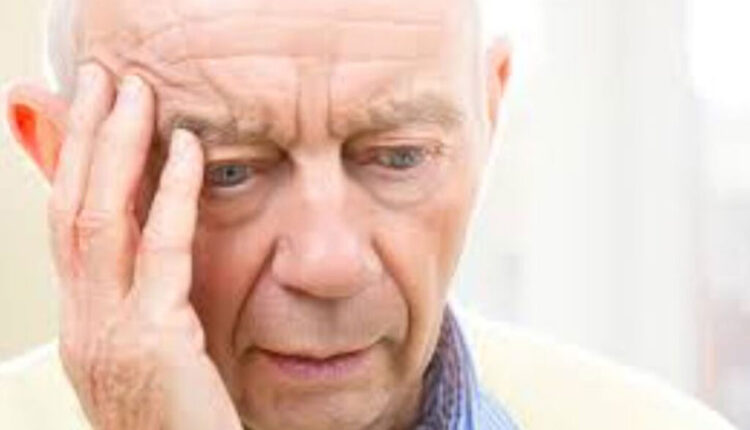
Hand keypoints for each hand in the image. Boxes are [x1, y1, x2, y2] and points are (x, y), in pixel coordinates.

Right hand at [49, 63, 242, 429]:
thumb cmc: (178, 420)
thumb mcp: (153, 351)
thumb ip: (148, 296)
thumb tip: (160, 242)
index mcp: (84, 322)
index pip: (65, 224)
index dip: (71, 163)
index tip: (86, 113)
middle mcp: (84, 321)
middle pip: (69, 208)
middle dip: (80, 137)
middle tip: (99, 81)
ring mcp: (109, 332)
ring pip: (97, 218)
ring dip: (113, 148)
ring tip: (130, 94)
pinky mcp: (153, 341)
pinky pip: (159, 252)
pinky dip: (171, 195)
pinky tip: (185, 152)